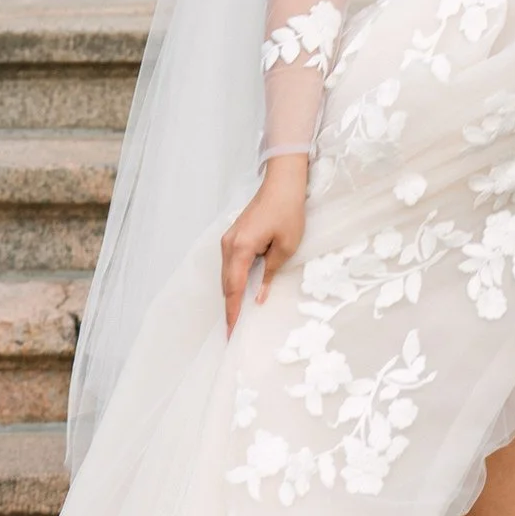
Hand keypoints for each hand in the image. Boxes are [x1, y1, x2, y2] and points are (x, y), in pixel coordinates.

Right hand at [221, 160, 309, 331]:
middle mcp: (229, 245)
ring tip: (238, 315)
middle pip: (226, 284)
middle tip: (234, 331)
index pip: (233, 289)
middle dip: (230, 307)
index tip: (231, 332)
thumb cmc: (288, 211)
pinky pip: (230, 264)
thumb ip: (270, 274)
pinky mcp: (234, 236)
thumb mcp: (286, 247)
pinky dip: (234, 280)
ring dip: (232, 294)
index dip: (232, 312)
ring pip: (227, 275)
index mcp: (240, 249)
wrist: (283, 183)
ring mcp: (229, 239)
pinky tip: (242, 291)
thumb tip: (259, 297)